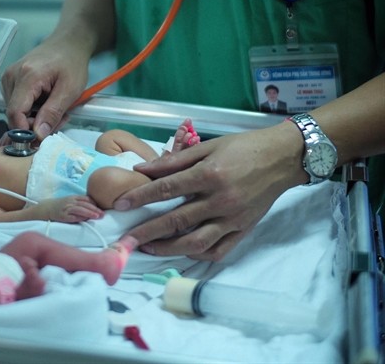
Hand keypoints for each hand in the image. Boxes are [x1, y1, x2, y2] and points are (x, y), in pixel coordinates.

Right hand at [0, 37, 90, 140]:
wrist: (68, 43)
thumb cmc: (72, 63)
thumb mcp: (70, 90)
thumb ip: (53, 113)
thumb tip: (38, 135)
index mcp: (27, 76)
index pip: (15, 113)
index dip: (25, 131)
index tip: (41, 138)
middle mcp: (12, 76)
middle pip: (14, 114)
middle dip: (34, 124)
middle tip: (58, 119)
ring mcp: (9, 77)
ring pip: (15, 111)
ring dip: (34, 117)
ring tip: (54, 108)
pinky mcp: (10, 80)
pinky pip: (17, 104)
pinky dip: (31, 109)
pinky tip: (46, 102)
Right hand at [37, 195, 103, 222]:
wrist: (46, 208)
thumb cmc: (61, 206)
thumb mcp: (71, 201)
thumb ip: (81, 204)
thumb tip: (94, 209)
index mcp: (74, 197)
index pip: (87, 199)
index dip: (95, 204)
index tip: (102, 208)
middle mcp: (71, 202)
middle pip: (85, 204)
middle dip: (95, 209)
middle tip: (103, 214)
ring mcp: (66, 208)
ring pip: (80, 209)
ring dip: (89, 213)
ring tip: (97, 216)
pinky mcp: (62, 216)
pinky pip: (72, 216)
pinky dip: (79, 218)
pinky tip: (85, 220)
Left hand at [115, 124, 305, 259]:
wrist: (283, 158)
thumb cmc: (243, 148)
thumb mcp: (208, 147)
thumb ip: (174, 161)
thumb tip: (142, 170)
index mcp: (209, 175)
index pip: (166, 189)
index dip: (140, 197)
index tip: (119, 205)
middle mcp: (220, 200)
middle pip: (176, 221)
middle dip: (147, 232)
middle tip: (125, 240)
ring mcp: (233, 218)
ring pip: (196, 243)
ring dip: (169, 249)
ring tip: (149, 248)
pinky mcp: (244, 230)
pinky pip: (219, 251)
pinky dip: (198, 255)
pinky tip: (182, 251)